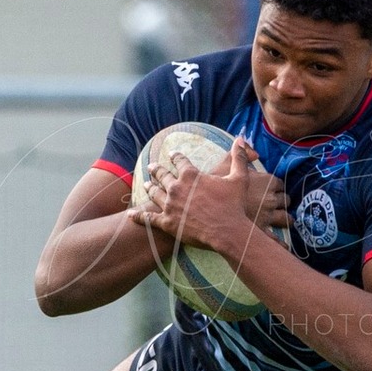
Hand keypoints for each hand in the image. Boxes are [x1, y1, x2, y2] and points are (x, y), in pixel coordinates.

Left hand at [131, 137, 286, 255]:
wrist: (228, 231)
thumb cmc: (234, 205)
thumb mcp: (239, 178)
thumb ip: (238, 157)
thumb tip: (241, 139)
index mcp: (191, 175)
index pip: (180, 161)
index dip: (175, 156)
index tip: (172, 154)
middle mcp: (176, 188)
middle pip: (162, 175)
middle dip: (156, 170)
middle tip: (151, 167)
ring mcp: (169, 206)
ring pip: (155, 194)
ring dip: (150, 188)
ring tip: (146, 184)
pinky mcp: (167, 223)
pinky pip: (148, 218)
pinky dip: (138, 216)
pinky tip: (131, 214)